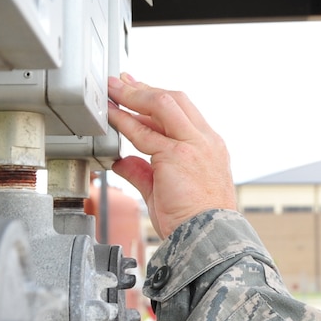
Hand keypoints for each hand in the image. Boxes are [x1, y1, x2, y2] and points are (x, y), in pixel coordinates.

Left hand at [106, 73, 236, 238]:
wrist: (210, 239)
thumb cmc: (195, 221)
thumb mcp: (167, 190)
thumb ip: (144, 172)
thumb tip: (122, 161)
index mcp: (209, 146)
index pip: (181, 112)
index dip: (156, 98)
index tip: (137, 89)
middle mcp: (205, 141)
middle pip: (174, 99)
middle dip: (144, 88)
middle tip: (120, 81)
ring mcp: (194, 145)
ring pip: (162, 104)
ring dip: (133, 95)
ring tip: (111, 90)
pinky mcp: (178, 155)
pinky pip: (144, 132)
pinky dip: (124, 120)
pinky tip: (110, 115)